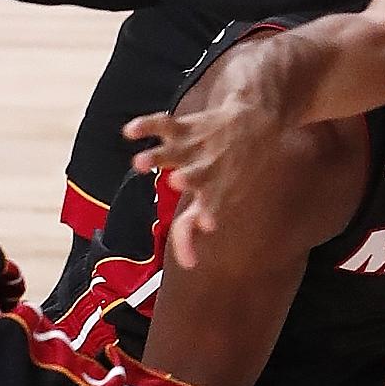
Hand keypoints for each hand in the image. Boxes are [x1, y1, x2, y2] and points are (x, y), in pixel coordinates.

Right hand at [123, 55, 285, 267]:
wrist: (255, 122)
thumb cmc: (233, 171)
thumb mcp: (221, 198)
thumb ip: (195, 228)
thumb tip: (187, 263)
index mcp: (217, 190)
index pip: (211, 208)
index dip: (208, 215)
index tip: (208, 225)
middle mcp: (206, 169)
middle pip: (195, 175)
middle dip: (188, 178)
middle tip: (178, 181)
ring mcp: (193, 148)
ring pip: (174, 150)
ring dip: (157, 156)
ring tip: (138, 163)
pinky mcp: (185, 129)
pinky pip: (163, 124)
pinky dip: (145, 126)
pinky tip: (129, 132)